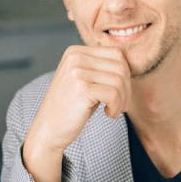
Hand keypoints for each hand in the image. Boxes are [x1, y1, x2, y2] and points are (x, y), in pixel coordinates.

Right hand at [23, 45, 130, 181]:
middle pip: (120, 66)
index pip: (117, 54)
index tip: (120, 92)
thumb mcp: (86, 81)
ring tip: (114, 110)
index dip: (126, 74)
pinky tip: (109, 114)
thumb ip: (102, 69)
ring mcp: (77, 72)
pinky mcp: (81, 88)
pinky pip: (114, 94)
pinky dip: (116, 107)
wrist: (49, 129)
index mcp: (76, 52)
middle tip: (121, 105)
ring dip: (123, 100)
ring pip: (119, 81)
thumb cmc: (72, 107)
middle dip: (127, 88)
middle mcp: (75, 57)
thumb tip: (131, 64)